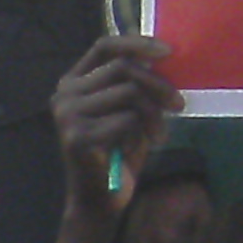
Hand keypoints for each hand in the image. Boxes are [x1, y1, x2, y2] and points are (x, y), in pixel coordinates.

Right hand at [48, 35, 183, 206]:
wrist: (100, 200)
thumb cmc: (118, 152)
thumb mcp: (129, 110)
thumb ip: (136, 84)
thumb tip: (164, 57)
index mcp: (73, 83)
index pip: (105, 46)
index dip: (137, 43)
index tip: (168, 51)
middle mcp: (64, 95)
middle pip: (123, 68)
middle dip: (158, 85)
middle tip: (178, 105)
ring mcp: (67, 116)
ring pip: (129, 92)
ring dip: (154, 114)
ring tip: (158, 135)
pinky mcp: (77, 137)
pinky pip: (127, 120)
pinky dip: (141, 133)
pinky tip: (137, 149)